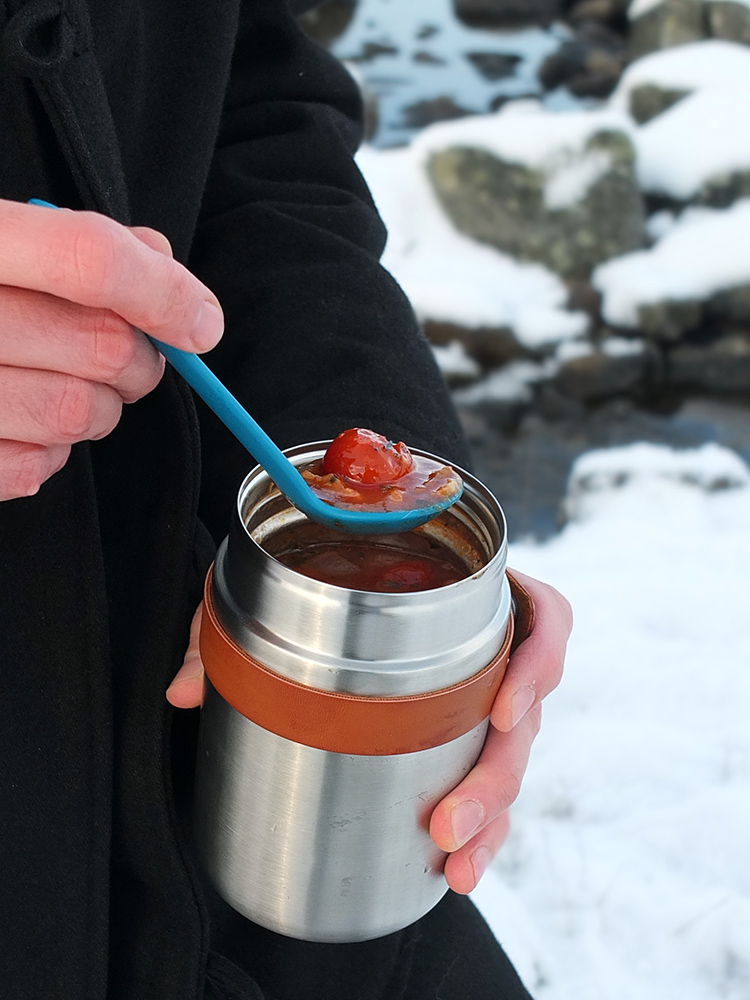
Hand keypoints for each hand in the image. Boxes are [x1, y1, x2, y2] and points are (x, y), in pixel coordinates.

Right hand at [0, 198, 223, 500]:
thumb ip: (77, 241)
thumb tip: (162, 266)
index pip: (88, 259)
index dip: (163, 292)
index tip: (199, 323)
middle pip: (102, 346)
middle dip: (138, 360)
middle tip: (127, 358)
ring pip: (79, 414)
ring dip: (97, 410)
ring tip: (63, 387)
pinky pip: (32, 469)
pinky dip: (47, 454)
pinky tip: (20, 424)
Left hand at [168, 574, 571, 880]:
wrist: (344, 563)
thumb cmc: (329, 566)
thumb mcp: (277, 581)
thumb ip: (229, 623)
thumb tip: (182, 690)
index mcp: (476, 591)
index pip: (541, 616)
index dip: (536, 663)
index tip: (502, 708)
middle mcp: (494, 646)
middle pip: (528, 712)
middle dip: (495, 776)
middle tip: (448, 823)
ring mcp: (488, 695)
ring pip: (515, 759)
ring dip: (492, 815)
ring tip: (454, 862)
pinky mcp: (471, 735)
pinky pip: (493, 782)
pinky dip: (482, 828)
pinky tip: (455, 869)